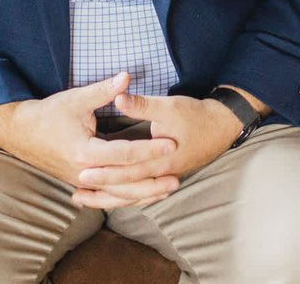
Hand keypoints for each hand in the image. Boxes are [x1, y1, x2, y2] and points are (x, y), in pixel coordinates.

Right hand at [0, 73, 178, 209]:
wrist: (20, 132)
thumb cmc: (48, 114)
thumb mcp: (76, 99)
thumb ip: (104, 90)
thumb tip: (127, 76)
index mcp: (84, 152)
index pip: (125, 154)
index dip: (150, 149)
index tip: (171, 144)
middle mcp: (84, 172)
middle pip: (125, 182)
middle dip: (153, 180)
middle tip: (177, 177)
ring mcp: (81, 182)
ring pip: (118, 195)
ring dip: (144, 193)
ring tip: (167, 189)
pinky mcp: (79, 184)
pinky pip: (108, 196)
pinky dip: (127, 197)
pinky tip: (143, 197)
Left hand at [72, 90, 249, 204]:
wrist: (223, 125)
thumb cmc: (196, 115)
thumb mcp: (168, 106)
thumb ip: (141, 104)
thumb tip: (118, 98)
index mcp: (161, 159)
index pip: (128, 170)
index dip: (104, 171)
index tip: (82, 172)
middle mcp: (163, 173)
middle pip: (128, 187)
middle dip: (101, 190)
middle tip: (76, 191)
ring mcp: (166, 176)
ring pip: (134, 195)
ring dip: (110, 198)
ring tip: (85, 200)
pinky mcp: (167, 175)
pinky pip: (143, 193)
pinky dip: (125, 197)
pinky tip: (112, 197)